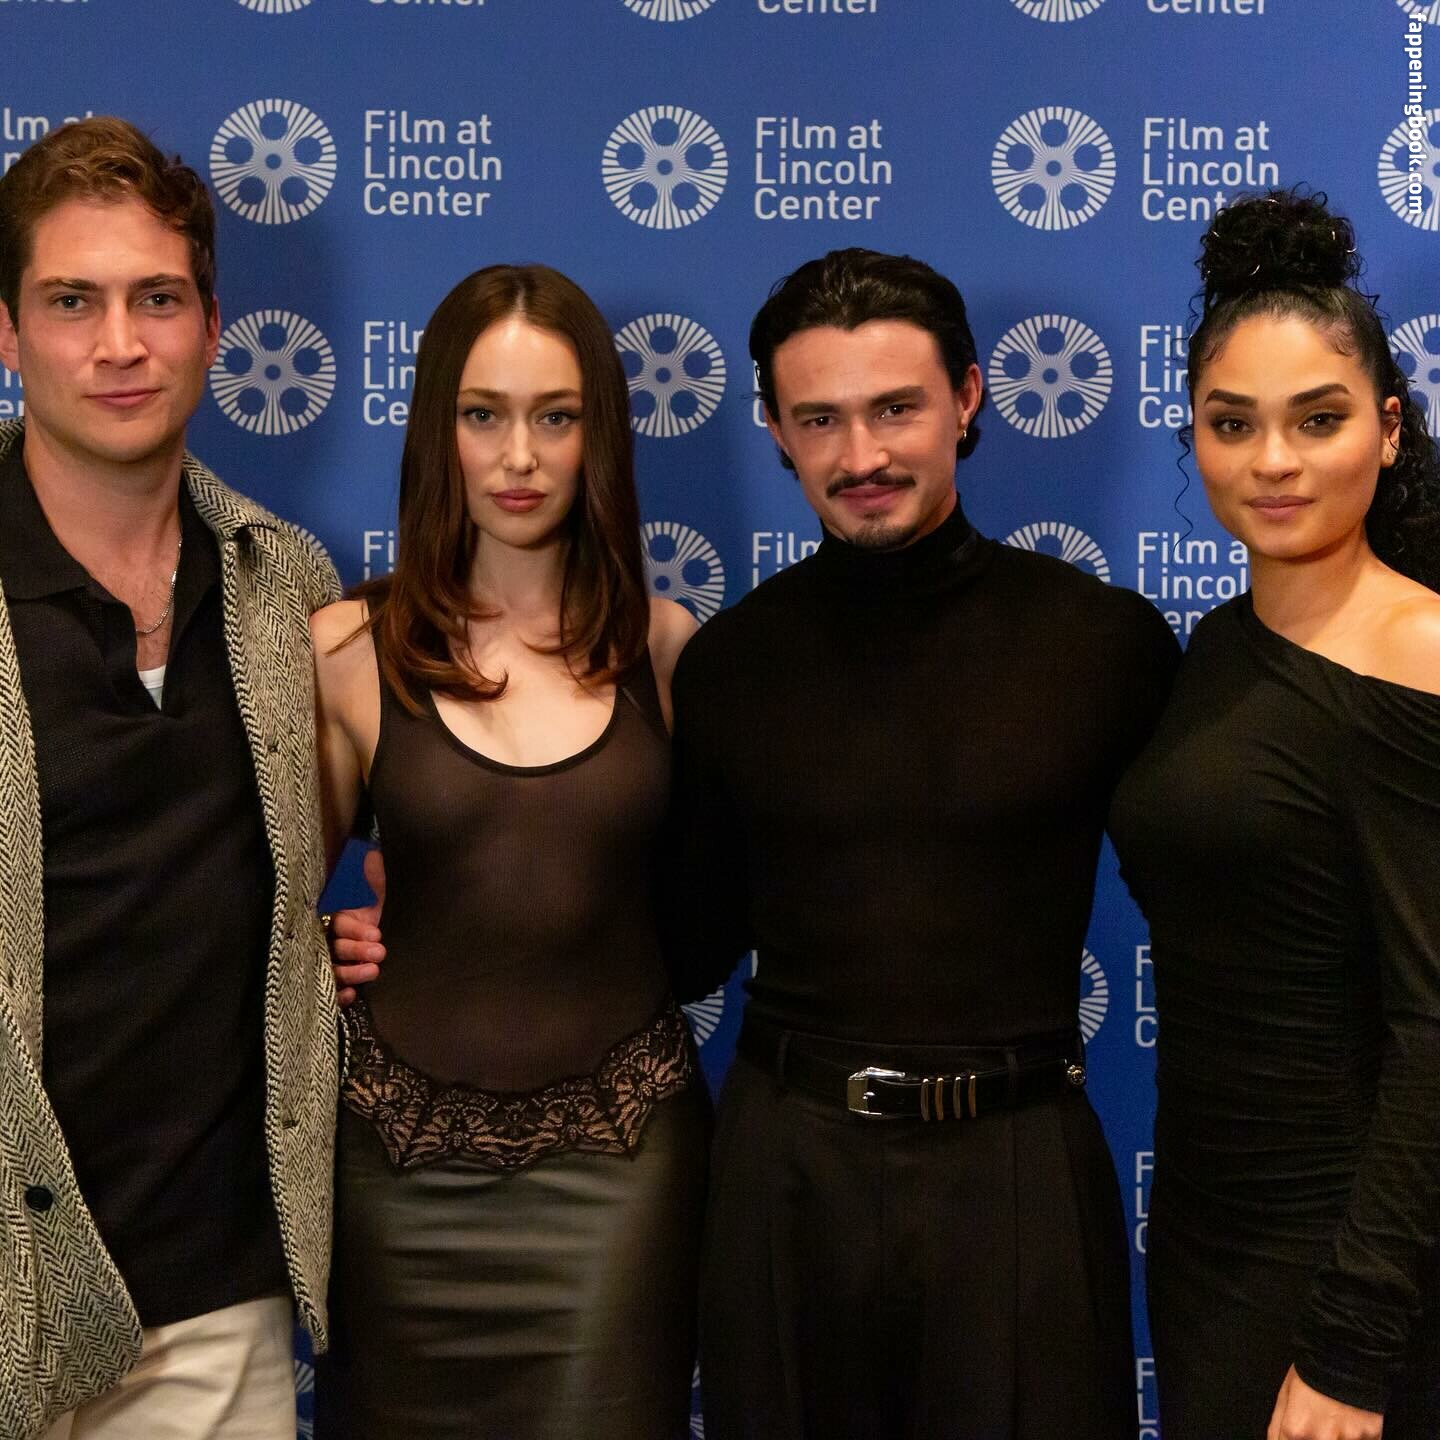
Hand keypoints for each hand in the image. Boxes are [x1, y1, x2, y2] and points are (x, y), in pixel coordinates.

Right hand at [329, 848, 386, 1007]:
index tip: (375, 933)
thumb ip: (369, 872)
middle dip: (355, 951)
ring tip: (373, 970)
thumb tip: (372, 854)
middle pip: (332, 947)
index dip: (355, 929)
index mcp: (330, 913)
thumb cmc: (365, 892)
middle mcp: (325, 936)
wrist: (367, 904)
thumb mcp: (368, 881)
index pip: (338, 923)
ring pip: (331, 968)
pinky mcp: (340, 970)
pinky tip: (352, 994)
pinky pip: (332, 987)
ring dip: (351, 972)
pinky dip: (339, 994)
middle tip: (378, 952)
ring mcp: (331, 955)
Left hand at [1268, 1366, 1381, 1439]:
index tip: (1300, 1432)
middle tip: (1319, 1422)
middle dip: (1315, 1437)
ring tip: (1336, 1418)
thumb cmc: (1310, 1371)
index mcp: (1296, 1429)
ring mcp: (1349, 1439)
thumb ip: (1277, 1426)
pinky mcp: (1373, 1436)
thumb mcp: (1285, 1394)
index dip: (1293, 1439)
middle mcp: (1322, 1439)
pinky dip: (1357, 1436)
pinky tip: (1352, 1421)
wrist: (1345, 1351)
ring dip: (1338, 1436)